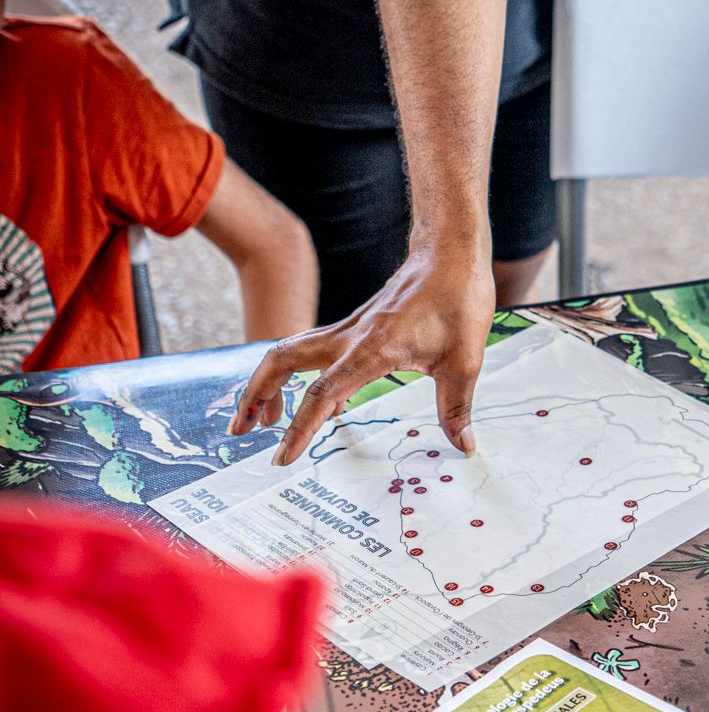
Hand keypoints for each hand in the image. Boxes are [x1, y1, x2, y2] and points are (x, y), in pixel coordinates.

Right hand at [229, 237, 495, 466]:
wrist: (450, 253)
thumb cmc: (458, 299)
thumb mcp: (464, 360)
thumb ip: (455, 407)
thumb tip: (463, 446)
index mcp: (371, 349)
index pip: (321, 394)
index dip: (299, 429)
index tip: (282, 457)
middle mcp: (349, 337)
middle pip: (281, 360)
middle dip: (254, 394)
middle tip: (241, 431)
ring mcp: (349, 329)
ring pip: (292, 352)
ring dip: (269, 383)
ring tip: (265, 420)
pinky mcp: (356, 326)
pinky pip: (316, 351)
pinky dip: (304, 376)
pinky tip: (326, 404)